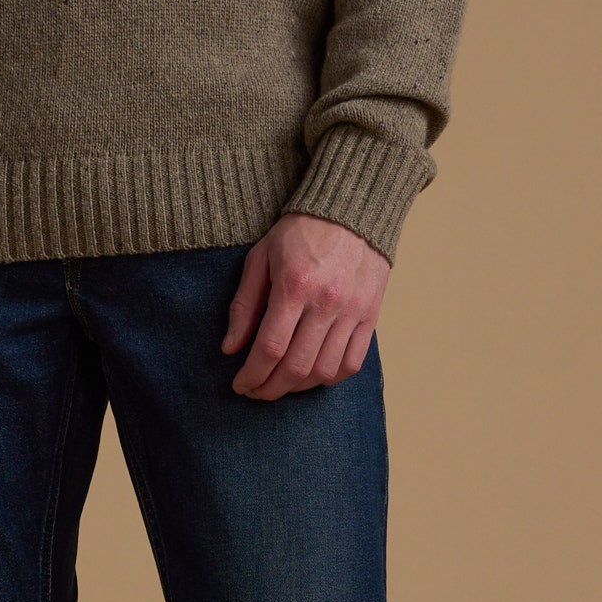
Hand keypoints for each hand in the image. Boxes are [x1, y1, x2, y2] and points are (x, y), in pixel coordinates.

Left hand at [222, 214, 389, 400]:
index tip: (240, 385)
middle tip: (256, 391)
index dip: (252, 375)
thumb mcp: (260, 259)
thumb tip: (230, 348)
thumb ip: (244, 305)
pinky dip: (330, 377)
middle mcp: (327, 302)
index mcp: (294, 285)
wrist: (351, 210)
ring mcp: (353, 311)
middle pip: (296, 366)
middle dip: (270, 388)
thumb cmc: (300, 233)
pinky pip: (352, 362)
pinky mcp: (370, 315)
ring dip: (299, 386)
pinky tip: (313, 375)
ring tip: (282, 383)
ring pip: (325, 370)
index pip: (270, 347)